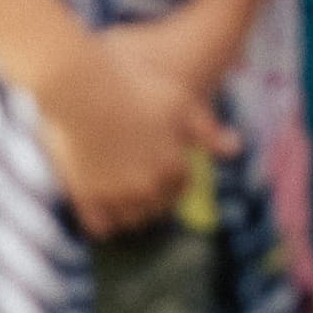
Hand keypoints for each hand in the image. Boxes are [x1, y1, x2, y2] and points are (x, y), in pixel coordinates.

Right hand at [36, 11, 225, 238]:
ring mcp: (116, 194)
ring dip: (129, 211)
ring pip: (130, 220)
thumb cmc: (131, 86)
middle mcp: (147, 187)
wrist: (78, 85)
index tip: (156, 162)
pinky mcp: (86, 195)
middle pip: (157, 208)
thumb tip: (234, 150)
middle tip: (136, 176)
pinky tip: (98, 207)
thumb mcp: (178, 100)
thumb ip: (206, 130)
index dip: (171, 175)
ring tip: (119, 192)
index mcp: (173, 167)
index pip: (180, 188)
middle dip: (152, 196)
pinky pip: (100, 227)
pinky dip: (102, 222)